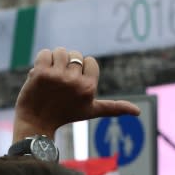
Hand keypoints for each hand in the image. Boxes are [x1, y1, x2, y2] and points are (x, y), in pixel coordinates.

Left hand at [13, 48, 139, 140]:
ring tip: (51, 78)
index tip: (73, 84)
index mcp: (89, 88)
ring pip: (60, 51)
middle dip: (67, 65)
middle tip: (60, 84)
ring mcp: (57, 77)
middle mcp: (74, 82)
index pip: (90, 61)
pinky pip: (45, 53)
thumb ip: (114, 108)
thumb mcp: (91, 111)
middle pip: (75, 55)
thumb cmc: (65, 115)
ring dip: (55, 61)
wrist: (36, 122)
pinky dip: (42, 60)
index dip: (81, 70)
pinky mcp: (40, 73)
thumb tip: (138, 112)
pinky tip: (40, 75)